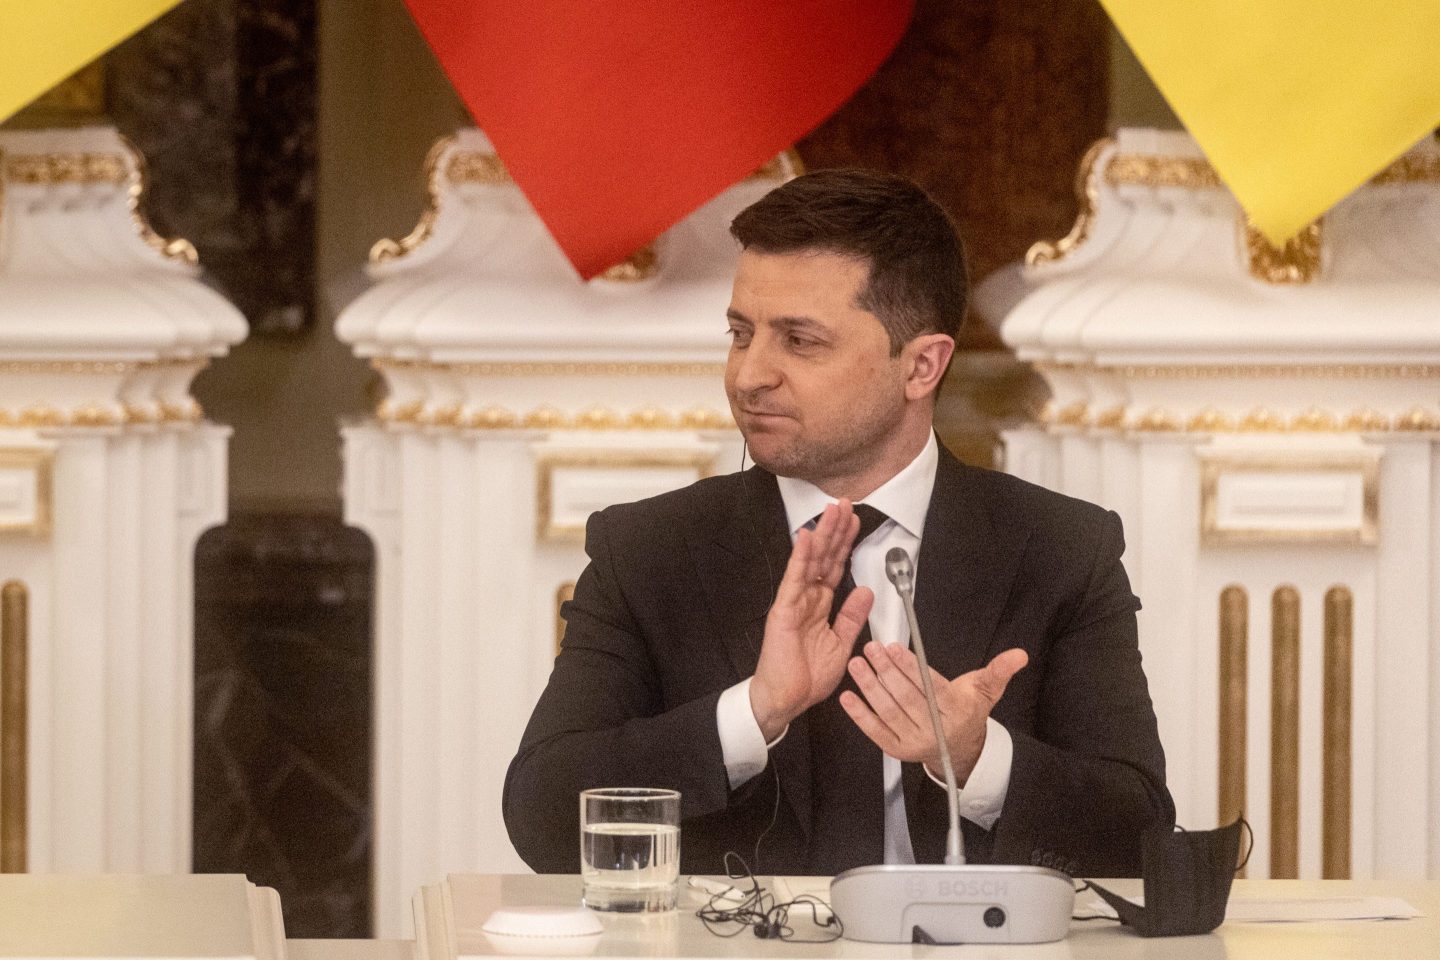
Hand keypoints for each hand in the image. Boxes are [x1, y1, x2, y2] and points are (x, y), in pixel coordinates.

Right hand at [749, 500, 873, 740]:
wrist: (785, 700)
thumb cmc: (806, 677)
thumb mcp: (841, 644)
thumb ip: (852, 616)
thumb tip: (865, 590)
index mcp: (820, 606)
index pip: (835, 568)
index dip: (846, 544)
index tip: (856, 522)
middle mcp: (806, 599)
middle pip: (824, 557)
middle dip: (836, 530)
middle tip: (845, 504)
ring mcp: (793, 602)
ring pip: (810, 561)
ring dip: (822, 535)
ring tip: (832, 510)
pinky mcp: (784, 610)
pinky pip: (794, 579)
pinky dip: (801, 557)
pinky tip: (807, 537)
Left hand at [839, 642, 1028, 780]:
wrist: (960, 749)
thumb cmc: (967, 712)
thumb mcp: (985, 690)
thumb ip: (998, 671)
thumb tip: (1019, 655)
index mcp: (957, 712)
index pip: (931, 687)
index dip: (911, 667)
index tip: (893, 648)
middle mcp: (935, 730)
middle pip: (907, 698)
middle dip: (886, 671)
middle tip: (871, 649)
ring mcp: (914, 743)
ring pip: (889, 712)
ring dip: (870, 687)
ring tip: (857, 664)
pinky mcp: (897, 750)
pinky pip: (875, 731)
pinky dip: (859, 714)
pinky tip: (848, 696)